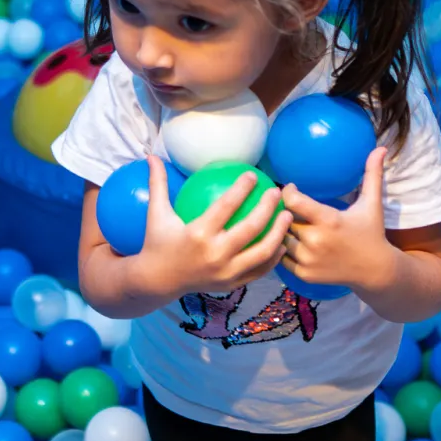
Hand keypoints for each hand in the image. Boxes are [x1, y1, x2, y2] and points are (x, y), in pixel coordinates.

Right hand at [134, 155, 291, 297]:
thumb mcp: (156, 213)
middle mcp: (214, 254)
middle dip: (268, 207)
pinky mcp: (232, 284)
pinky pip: (259, 270)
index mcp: (198, 234)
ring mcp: (225, 272)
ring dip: (279, 233)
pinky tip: (282, 242)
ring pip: (262, 252)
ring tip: (288, 216)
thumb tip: (152, 156)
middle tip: (276, 192)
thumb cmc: (158, 242)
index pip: (226, 206)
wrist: (157, 282)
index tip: (253, 175)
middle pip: (251, 228)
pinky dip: (273, 256)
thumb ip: (158, 183)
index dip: (242, 188)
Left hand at [279, 147, 398, 293]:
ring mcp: (308, 260)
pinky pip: (281, 258)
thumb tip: (381, 147)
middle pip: (283, 219)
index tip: (291, 188)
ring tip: (282, 221)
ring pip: (280, 238)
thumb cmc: (371, 233)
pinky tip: (286, 241)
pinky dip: (281, 250)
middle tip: (284, 205)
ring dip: (280, 230)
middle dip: (283, 211)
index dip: (287, 192)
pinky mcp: (304, 274)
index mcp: (329, 220)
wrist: (375, 271)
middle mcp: (316, 241)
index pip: (293, 201)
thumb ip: (372, 174)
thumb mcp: (372, 204)